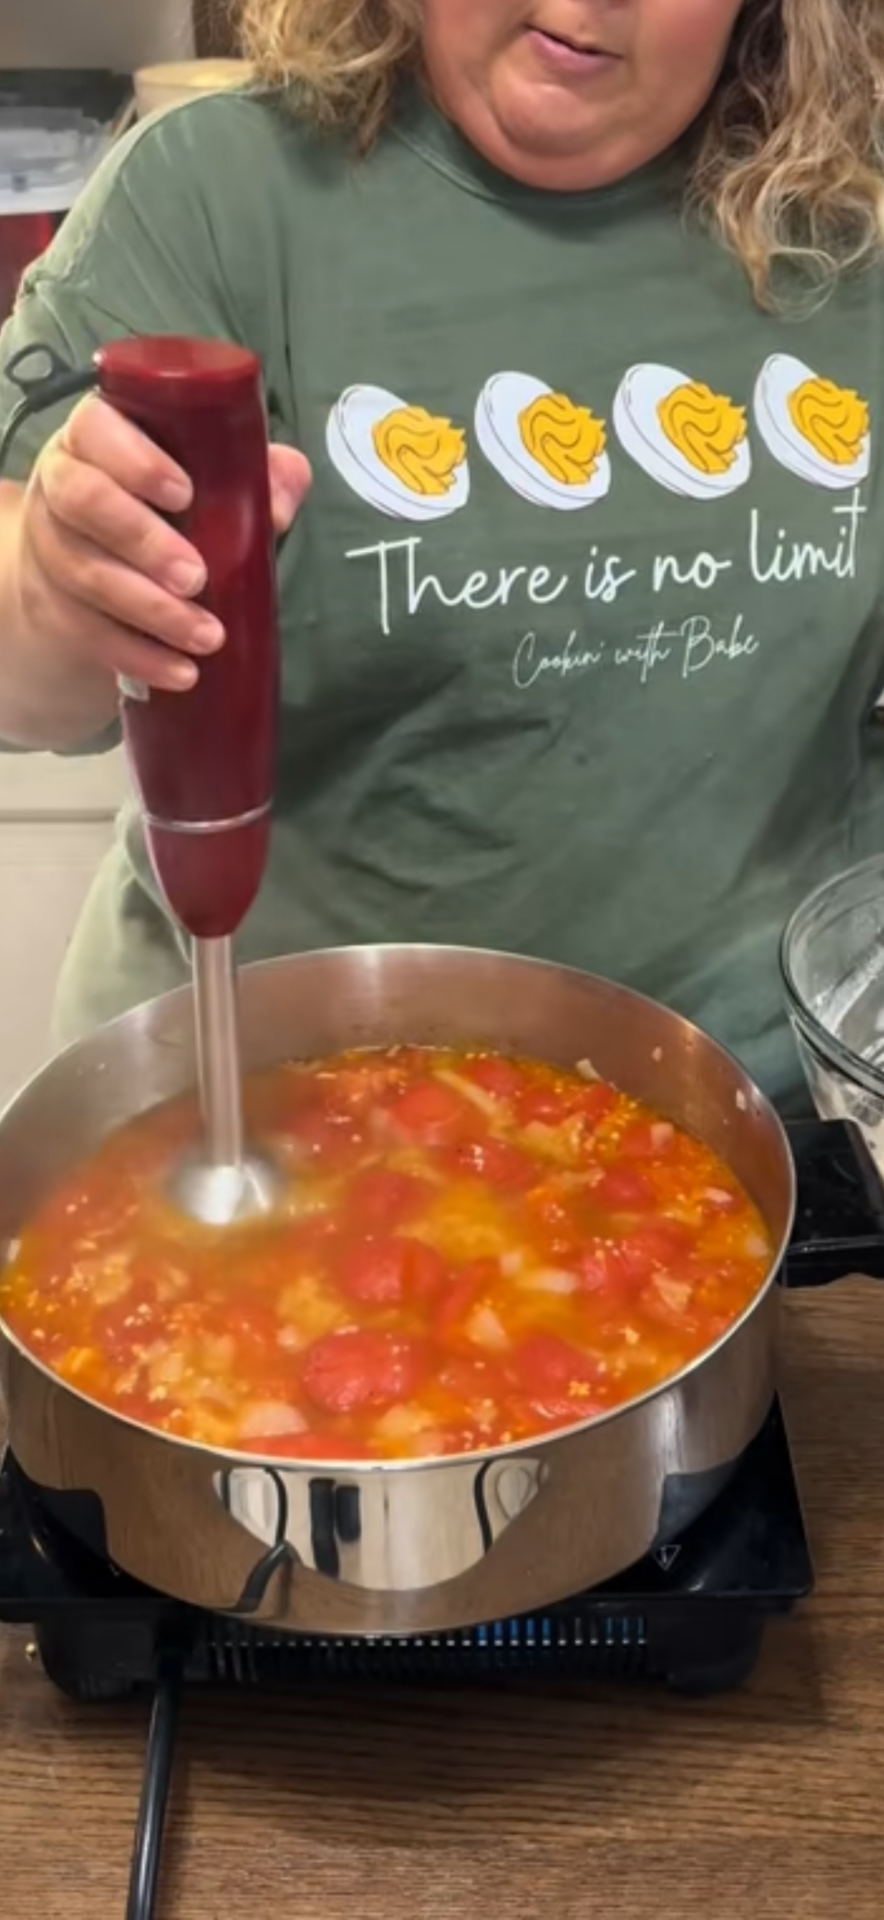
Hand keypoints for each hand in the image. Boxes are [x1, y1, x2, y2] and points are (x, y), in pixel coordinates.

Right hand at [13, 393, 311, 692]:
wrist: (95, 560)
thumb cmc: (159, 504)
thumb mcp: (204, 478)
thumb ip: (253, 474)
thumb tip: (285, 493)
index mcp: (96, 436)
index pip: (96, 428)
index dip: (135, 460)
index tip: (184, 494)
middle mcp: (61, 482)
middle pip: (84, 501)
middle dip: (143, 541)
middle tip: (197, 577)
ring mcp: (49, 545)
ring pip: (86, 574)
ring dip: (151, 610)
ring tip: (207, 636)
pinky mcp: (52, 604)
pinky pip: (88, 632)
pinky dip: (138, 656)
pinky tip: (180, 672)